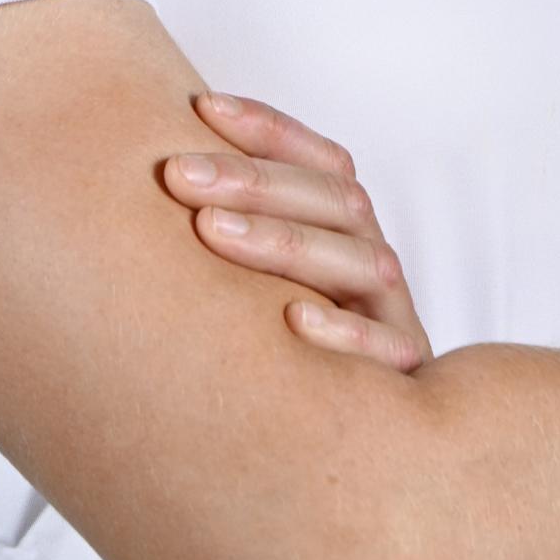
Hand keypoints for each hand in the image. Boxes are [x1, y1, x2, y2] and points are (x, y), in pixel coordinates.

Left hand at [159, 92, 433, 372]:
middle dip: (255, 179)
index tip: (203, 106)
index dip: (268, 128)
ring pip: (358, 262)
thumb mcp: (265, 284)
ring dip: (285, 240)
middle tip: (179, 173)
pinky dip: (344, 332)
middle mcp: (374, 261)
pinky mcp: (404, 377)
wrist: (362, 453)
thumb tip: (154, 168)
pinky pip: (387, 350)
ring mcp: (394, 316)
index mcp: (350, 231)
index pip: (322, 160)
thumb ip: (231, 227)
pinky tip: (292, 320)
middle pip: (333, 201)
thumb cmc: (283, 347)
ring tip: (211, 229)